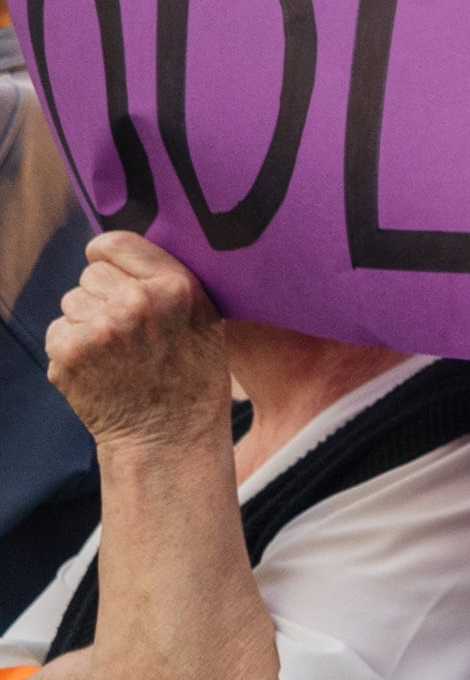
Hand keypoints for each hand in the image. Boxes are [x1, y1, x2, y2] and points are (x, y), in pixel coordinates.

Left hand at [47, 232, 231, 450]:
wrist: (168, 436)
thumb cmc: (190, 375)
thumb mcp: (202, 317)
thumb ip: (165, 280)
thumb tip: (114, 251)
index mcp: (175, 287)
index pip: (114, 242)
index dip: (111, 258)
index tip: (116, 274)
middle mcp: (135, 303)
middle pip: (90, 274)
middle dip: (102, 294)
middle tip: (127, 328)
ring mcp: (99, 330)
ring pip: (72, 302)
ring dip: (86, 321)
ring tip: (115, 351)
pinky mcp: (69, 355)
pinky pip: (58, 330)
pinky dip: (71, 348)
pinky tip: (99, 367)